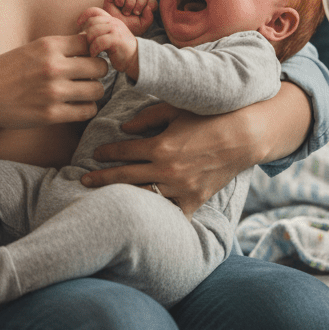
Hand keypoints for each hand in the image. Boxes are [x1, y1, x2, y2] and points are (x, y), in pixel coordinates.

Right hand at [0, 34, 108, 128]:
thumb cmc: (5, 71)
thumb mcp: (31, 49)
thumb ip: (58, 48)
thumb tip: (88, 45)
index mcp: (49, 46)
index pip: (90, 43)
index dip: (92, 51)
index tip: (87, 58)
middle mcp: (54, 67)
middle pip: (100, 67)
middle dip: (98, 72)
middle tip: (89, 77)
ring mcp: (53, 92)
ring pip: (97, 90)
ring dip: (93, 92)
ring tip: (83, 92)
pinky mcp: (51, 115)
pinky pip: (87, 111)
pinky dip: (86, 109)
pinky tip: (76, 106)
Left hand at [77, 102, 252, 217]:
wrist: (244, 136)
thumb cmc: (209, 118)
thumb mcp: (177, 109)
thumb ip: (147, 117)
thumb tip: (124, 128)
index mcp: (160, 146)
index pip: (124, 151)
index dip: (106, 153)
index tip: (95, 154)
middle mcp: (167, 170)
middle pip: (125, 177)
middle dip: (102, 179)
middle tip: (84, 182)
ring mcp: (180, 188)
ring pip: (143, 197)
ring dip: (123, 197)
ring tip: (106, 200)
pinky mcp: (194, 200)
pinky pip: (170, 213)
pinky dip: (157, 216)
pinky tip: (142, 220)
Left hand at [78, 7, 139, 76]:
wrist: (137, 59)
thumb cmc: (120, 50)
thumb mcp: (110, 36)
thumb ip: (99, 31)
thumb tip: (81, 32)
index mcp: (111, 20)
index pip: (94, 10)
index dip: (84, 16)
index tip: (78, 25)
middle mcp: (114, 22)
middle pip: (91, 22)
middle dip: (87, 34)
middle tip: (89, 45)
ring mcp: (116, 30)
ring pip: (93, 31)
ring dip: (89, 43)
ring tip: (92, 51)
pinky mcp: (116, 40)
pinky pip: (98, 42)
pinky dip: (94, 49)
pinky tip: (95, 54)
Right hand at [101, 0, 155, 35]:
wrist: (114, 31)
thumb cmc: (128, 28)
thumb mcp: (142, 25)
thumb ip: (149, 16)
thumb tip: (149, 5)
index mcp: (143, 6)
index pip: (152, 0)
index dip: (149, 5)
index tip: (141, 14)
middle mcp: (135, 0)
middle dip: (139, 4)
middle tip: (133, 14)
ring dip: (129, 3)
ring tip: (125, 12)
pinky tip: (119, 5)